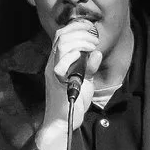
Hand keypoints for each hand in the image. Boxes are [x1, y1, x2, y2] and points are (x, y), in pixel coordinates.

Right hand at [40, 20, 104, 137]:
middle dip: (81, 33)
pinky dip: (74, 57)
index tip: (91, 28)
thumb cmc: (72, 102)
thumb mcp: (85, 81)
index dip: (76, 27)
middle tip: (94, 41)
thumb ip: (89, 67)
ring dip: (80, 42)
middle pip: (61, 36)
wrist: (61, 122)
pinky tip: (84, 58)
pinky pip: (61, 64)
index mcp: (58, 60)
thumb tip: (97, 53)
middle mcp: (53, 63)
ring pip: (61, 45)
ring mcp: (53, 71)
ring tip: (92, 47)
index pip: (62, 35)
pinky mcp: (56, 82)